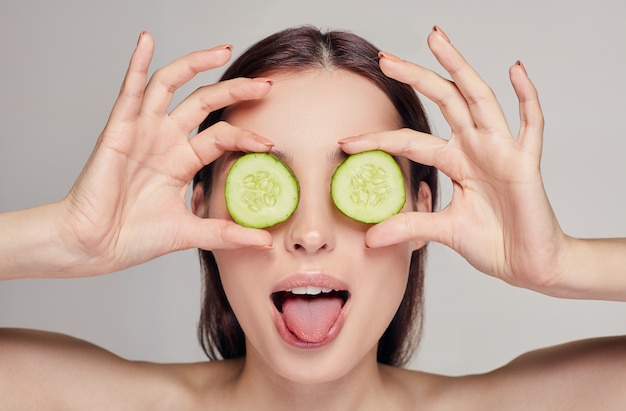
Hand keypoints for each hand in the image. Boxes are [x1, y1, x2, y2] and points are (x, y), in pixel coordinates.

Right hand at [57, 32, 273, 275]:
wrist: (94, 247)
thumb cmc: (133, 238)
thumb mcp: (191, 232)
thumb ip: (227, 233)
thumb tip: (266, 244)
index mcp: (181, 161)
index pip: (221, 136)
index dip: (245, 136)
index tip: (270, 143)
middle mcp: (164, 140)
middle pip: (205, 103)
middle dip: (236, 91)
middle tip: (266, 85)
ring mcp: (142, 131)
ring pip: (171, 85)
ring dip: (196, 64)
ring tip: (223, 50)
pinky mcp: (118, 129)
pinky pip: (129, 90)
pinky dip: (137, 63)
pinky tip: (147, 40)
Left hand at [340, 27, 567, 293]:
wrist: (530, 266)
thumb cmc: (494, 244)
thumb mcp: (442, 232)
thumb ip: (409, 228)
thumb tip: (370, 239)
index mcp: (456, 161)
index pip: (411, 141)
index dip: (379, 139)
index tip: (346, 141)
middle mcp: (476, 148)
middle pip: (444, 100)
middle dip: (416, 76)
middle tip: (385, 58)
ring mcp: (502, 151)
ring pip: (479, 99)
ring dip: (458, 67)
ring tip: (436, 40)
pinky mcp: (526, 164)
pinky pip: (531, 124)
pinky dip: (526, 97)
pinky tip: (514, 70)